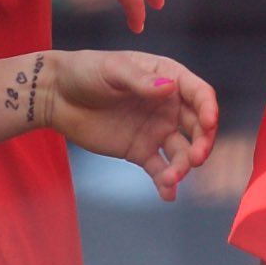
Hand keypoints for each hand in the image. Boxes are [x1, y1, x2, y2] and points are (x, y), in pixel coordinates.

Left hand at [37, 50, 221, 198]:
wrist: (56, 96)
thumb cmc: (85, 72)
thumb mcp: (113, 70)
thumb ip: (140, 81)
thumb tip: (169, 87)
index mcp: (168, 78)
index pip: (199, 94)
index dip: (209, 109)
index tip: (209, 124)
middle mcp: (168, 106)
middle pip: (198, 127)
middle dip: (202, 143)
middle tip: (195, 159)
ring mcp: (156, 130)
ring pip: (181, 152)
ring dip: (183, 167)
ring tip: (171, 179)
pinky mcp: (141, 151)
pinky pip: (160, 169)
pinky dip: (166, 183)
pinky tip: (167, 194)